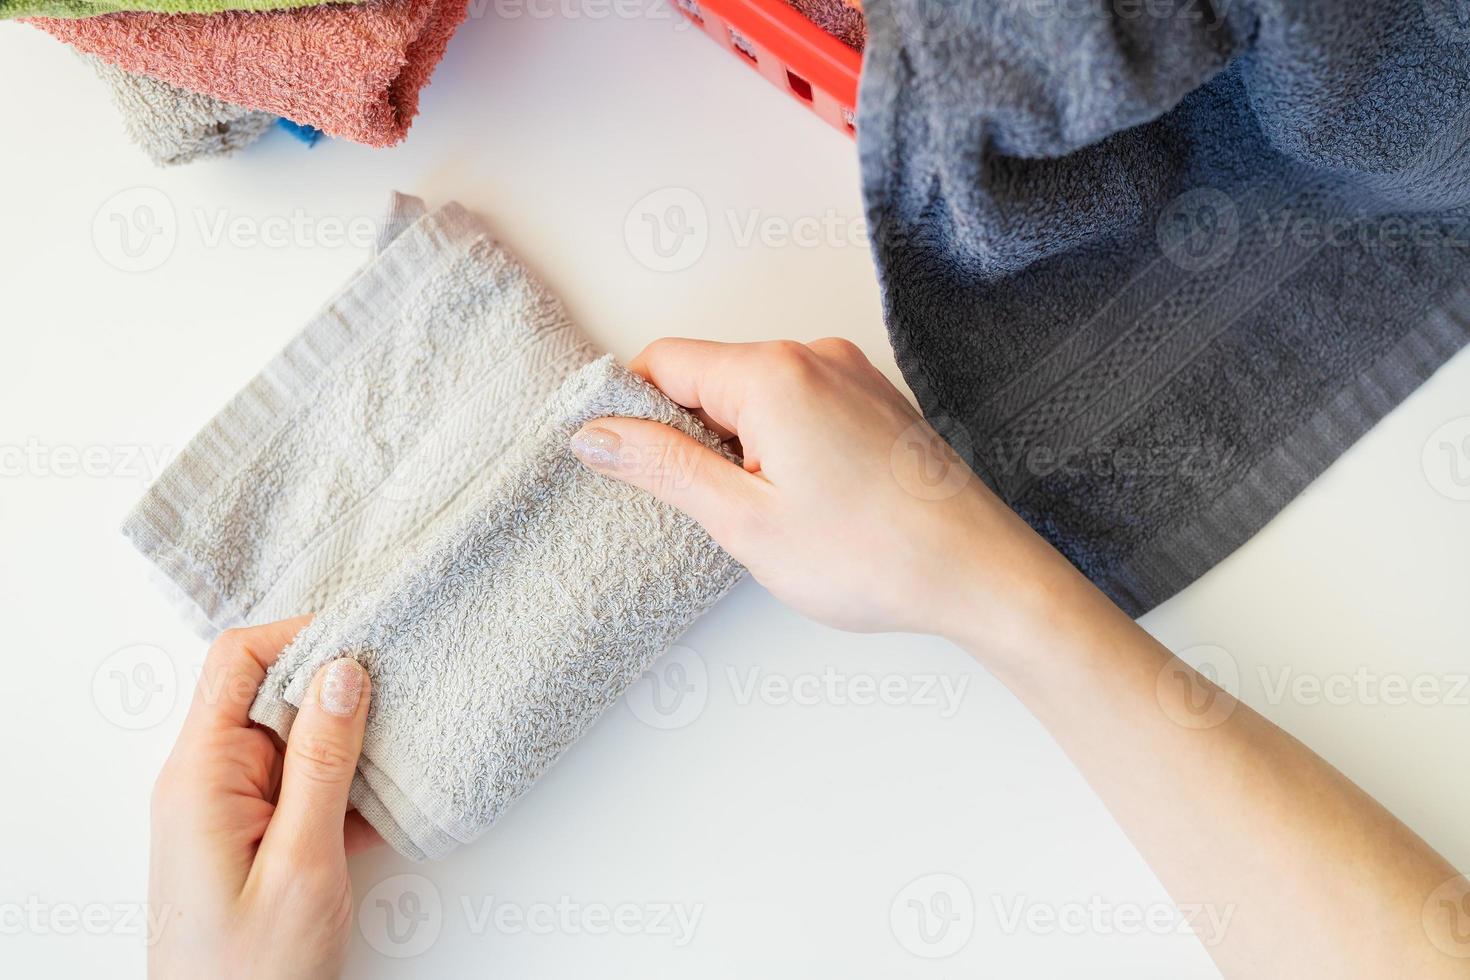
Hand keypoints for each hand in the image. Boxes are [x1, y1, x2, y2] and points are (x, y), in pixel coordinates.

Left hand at [149, 617, 379, 979]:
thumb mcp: (301, 863)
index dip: (301, 636)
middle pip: (270, 691)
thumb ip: (321, 762)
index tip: (368, 638)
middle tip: (404, 685)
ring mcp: (231, 809)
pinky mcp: (257, 838)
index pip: (236, 660)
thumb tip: (342, 670)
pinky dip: (348, 784)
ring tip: (408, 739)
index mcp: (201, 775)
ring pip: (295, 738)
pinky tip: (389, 799)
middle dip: (338, 684)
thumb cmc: (251, 973)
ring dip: (350, 739)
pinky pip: (304, 783)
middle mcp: (208, 781)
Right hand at [570, 338, 1044, 640]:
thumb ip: (662, 466)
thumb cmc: (873, 555)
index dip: (633, 411)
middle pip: (711, 375)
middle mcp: (814, 354)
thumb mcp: (743, 520)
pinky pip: (800, 404)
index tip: (631, 465)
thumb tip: (594, 434)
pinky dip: (782, 444)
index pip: (664, 361)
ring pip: (755, 394)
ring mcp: (851, 373)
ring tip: (774, 513)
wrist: (981, 574)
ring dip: (740, 446)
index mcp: (773, 371)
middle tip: (717, 508)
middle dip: (692, 436)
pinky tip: (808, 502)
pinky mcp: (875, 400)